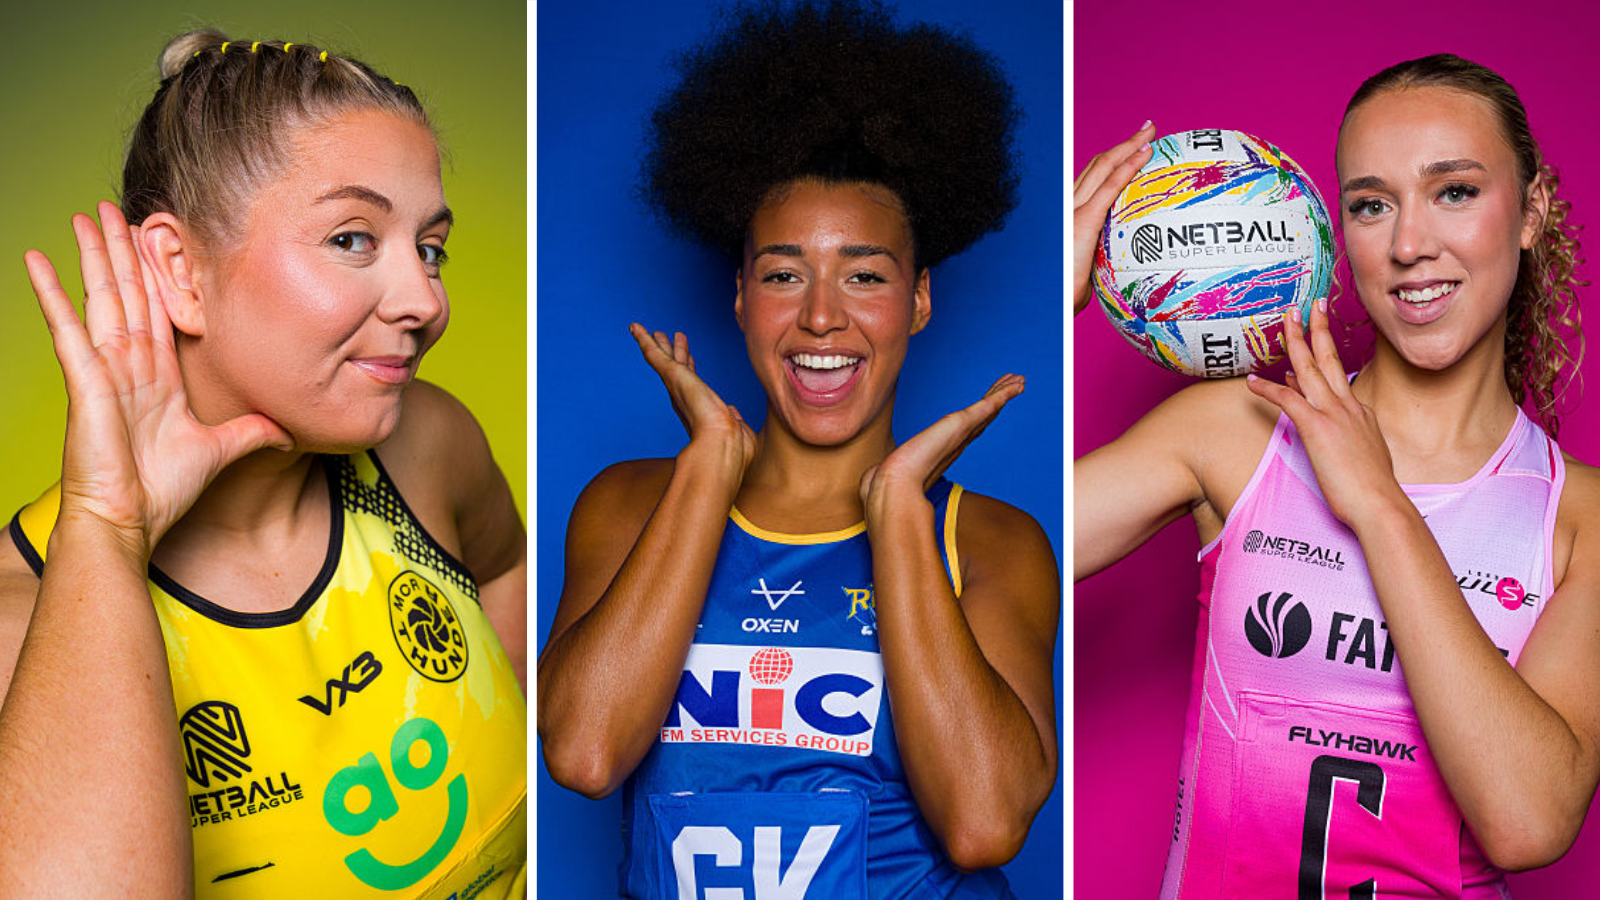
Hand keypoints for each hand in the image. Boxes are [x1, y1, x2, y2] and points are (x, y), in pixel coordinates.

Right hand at [29, 202, 290, 552]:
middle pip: (128, 293)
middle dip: (122, 250)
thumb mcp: (218, 450)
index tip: (155, 240)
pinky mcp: (84, 380)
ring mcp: (104, 369)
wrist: (131, 520)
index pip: (158, 310)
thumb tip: (285, 429)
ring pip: (101, 298)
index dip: (156, 274)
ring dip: (93, 255)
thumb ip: (250, 434)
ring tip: (86, 216)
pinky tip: (36, 261)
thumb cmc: (163, 490)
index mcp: (157, 376)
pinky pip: (66, 328)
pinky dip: (52, 293)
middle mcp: (129, 365)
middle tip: (115, 208)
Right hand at [629, 324, 755, 473]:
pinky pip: (653, 353)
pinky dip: (643, 339)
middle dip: (673, 353)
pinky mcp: (671, 374)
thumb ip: (734, 418)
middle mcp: (682, 397)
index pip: (692, 382)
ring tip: (656, 332)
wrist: (722, 441)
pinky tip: (635, 327)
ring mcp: (675, 385)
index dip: (690, 368)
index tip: (690, 358)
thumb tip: (733, 411)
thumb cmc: (732, 444)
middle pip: (675, 368)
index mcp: (696, 408)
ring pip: (663, 359)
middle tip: (667, 338)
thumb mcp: (736, 428)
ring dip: (659, 344)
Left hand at [861, 374, 1024, 507]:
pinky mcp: (962, 424)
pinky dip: (1003, 395)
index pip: (967, 428)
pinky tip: (1014, 385)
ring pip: (990, 409)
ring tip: (1018, 380)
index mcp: (943, 450)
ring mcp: (962, 434)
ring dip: (1004, 393)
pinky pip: (988, 405)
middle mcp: (957, 443)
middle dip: (997, 401)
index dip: (980, 416)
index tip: (989, 406)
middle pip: (984, 417)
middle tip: (1013, 387)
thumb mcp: (891, 471)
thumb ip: (888, 471)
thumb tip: (870, 481)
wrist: (894, 487)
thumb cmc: (889, 484)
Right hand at [1073, 121, 1154, 316]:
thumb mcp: (1084, 281)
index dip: (1113, 162)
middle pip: (1097, 166)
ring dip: (1129, 146)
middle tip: (1148, 130)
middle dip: (1124, 144)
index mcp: (1067, 218)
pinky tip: (1145, 155)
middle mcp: (1067, 207)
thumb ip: (1100, 268)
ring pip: (1103, 167)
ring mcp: (1073, 211)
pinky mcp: (1083, 220)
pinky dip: (1129, 167)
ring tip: (1151, 133)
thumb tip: (1124, 278)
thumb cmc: (1061, 302)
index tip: (1134, 150)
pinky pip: (1110, 187)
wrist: (1044, 308)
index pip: (1091, 182)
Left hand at [1244, 300, 1406, 525]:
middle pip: (1329, 358)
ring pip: (1310, 368)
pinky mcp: (1317, 428)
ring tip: (1285, 318)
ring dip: (1296, 340)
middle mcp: (1348, 407)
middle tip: (1308, 303)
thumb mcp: (1361, 453)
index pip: (1335, 378)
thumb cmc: (1371, 489)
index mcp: (1360, 413)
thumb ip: (1345, 433)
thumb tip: (1325, 418)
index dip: (1318, 360)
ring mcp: (1334, 415)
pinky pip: (1288, 400)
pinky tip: (1251, 381)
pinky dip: (1268, 389)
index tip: (1306, 344)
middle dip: (1318, 327)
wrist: (1380, 505)